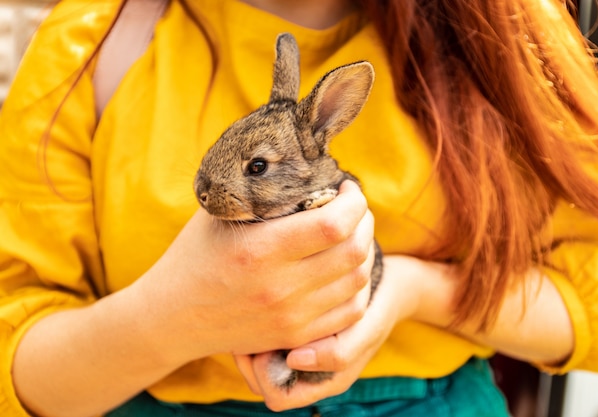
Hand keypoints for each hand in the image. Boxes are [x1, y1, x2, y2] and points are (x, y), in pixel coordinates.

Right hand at [131, 180, 374, 365]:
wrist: (173, 317)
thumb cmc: (195, 255)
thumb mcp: (219, 214)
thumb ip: (260, 192)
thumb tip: (306, 166)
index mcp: (260, 249)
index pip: (334, 224)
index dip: (354, 201)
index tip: (346, 188)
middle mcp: (280, 287)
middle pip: (354, 251)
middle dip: (365, 221)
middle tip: (354, 209)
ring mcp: (290, 316)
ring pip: (358, 281)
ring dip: (364, 251)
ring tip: (352, 236)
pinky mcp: (296, 336)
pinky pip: (350, 312)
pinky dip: (358, 285)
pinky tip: (346, 269)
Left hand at [234, 254, 408, 411]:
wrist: (386, 287)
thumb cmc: (375, 311)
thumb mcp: (365, 332)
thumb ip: (338, 353)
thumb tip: (294, 360)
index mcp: (322, 383)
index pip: (276, 396)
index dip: (263, 374)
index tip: (267, 342)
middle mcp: (305, 373)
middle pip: (258, 381)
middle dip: (250, 356)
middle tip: (250, 324)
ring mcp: (297, 353)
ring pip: (257, 361)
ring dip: (253, 340)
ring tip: (255, 313)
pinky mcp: (293, 332)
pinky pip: (266, 339)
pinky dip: (260, 326)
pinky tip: (264, 303)